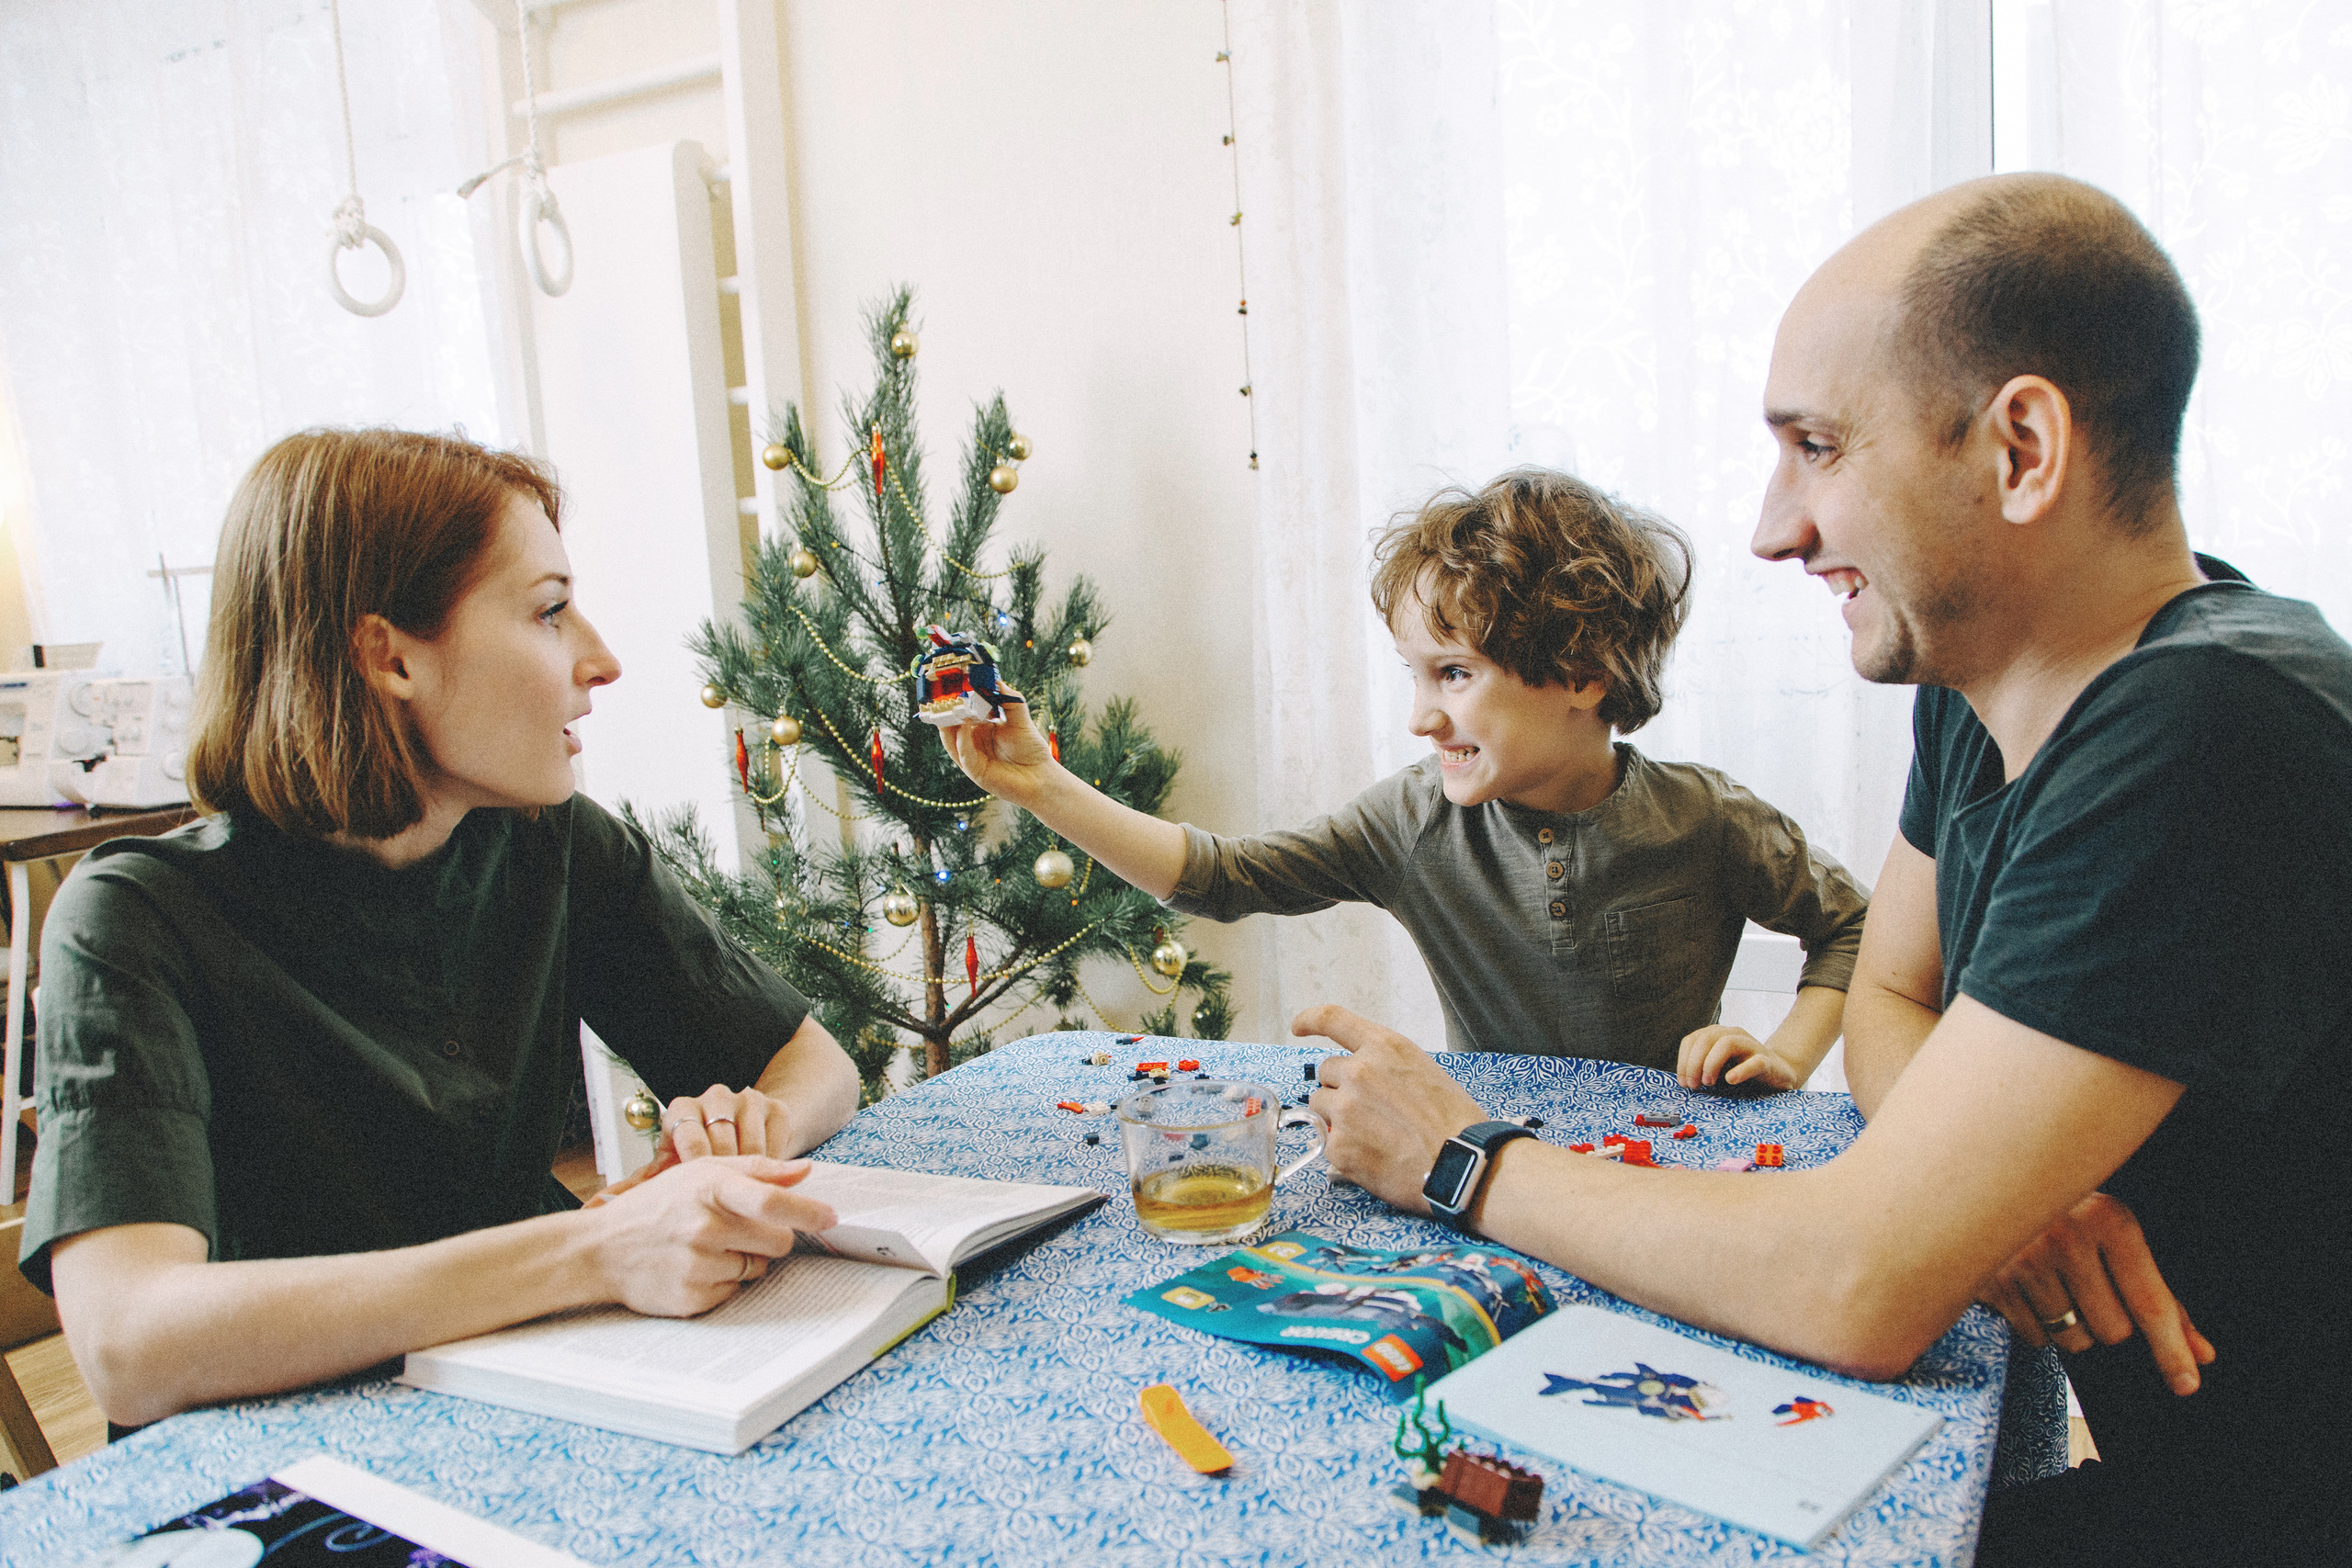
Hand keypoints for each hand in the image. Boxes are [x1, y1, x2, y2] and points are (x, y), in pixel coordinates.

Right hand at [581, 1156, 836, 1317]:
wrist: (600, 1249)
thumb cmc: (656, 1206)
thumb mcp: (701, 1171)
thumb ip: (756, 1169)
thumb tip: (805, 1171)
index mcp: (709, 1187)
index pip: (771, 1200)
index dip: (807, 1211)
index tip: (831, 1217)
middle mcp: (704, 1226)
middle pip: (778, 1241)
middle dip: (772, 1237)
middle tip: (741, 1229)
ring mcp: (697, 1264)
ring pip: (759, 1267)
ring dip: (746, 1258)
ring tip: (709, 1246)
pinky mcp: (692, 1297)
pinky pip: (735, 1290)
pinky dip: (724, 1280)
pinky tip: (696, 1267)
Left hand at [586, 1084, 801, 1202]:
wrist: (740, 1136)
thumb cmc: (696, 1161)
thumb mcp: (668, 1171)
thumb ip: (636, 1186)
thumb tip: (592, 1207)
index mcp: (681, 1110)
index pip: (688, 1133)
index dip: (695, 1166)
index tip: (698, 1195)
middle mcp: (714, 1098)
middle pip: (722, 1138)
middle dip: (724, 1178)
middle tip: (725, 1208)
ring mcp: (747, 1099)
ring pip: (752, 1144)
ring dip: (750, 1178)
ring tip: (744, 1204)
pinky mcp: (776, 1107)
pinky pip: (777, 1143)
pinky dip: (774, 1169)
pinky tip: (764, 1188)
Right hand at [940, 684, 1056, 809]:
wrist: (1041, 775)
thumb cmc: (1030, 749)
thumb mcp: (1019, 718)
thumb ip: (1008, 699)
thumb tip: (995, 679)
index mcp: (980, 728)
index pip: (962, 711)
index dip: (957, 698)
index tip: (953, 682)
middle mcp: (972, 742)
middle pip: (951, 725)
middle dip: (946, 710)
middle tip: (943, 693)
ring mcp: (971, 757)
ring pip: (951, 740)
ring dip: (948, 724)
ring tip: (950, 707)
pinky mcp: (974, 771)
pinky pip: (963, 754)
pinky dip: (962, 740)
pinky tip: (964, 726)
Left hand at [1291, 1004, 1483, 1214]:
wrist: (1463, 1165)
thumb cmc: (1454, 1122)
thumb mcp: (1424, 1071)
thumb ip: (1386, 1067)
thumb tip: (1362, 1078)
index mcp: (1384, 1048)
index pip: (1333, 1019)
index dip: (1309, 1020)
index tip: (1298, 1027)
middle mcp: (1359, 1072)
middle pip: (1326, 1073)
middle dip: (1341, 1088)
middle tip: (1371, 1111)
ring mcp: (1345, 1109)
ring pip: (1321, 1106)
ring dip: (1337, 1117)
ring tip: (1374, 1135)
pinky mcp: (1338, 1146)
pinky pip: (1328, 1142)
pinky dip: (1346, 1149)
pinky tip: (1374, 1157)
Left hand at [1678, 1024, 1796, 1090]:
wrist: (1778, 1073)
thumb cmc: (1743, 1070)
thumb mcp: (1718, 1068)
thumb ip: (1701, 1069)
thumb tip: (1682, 1082)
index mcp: (1717, 1035)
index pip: (1692, 1040)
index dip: (1683, 1061)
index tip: (1683, 1082)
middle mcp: (1733, 1035)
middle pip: (1706, 1039)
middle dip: (1694, 1063)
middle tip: (1694, 1085)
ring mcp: (1751, 1046)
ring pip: (1727, 1043)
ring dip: (1712, 1063)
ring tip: (1709, 1082)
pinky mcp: (1767, 1061)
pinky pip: (1755, 1062)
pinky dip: (1741, 1071)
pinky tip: (1731, 1080)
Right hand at [1976, 1191, 2215, 1394]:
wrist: (1992, 1185)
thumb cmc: (2069, 1216)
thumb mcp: (2117, 1240)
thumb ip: (2160, 1298)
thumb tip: (2201, 1355)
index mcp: (2107, 1219)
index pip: (2149, 1301)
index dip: (2171, 1348)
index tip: (2187, 1384)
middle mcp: (2065, 1237)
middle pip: (2113, 1331)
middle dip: (2108, 1322)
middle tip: (2090, 1286)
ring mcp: (2023, 1259)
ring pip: (2074, 1340)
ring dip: (2073, 1328)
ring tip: (2057, 1286)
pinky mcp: (1993, 1282)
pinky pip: (2036, 1338)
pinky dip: (2040, 1325)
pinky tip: (2031, 1291)